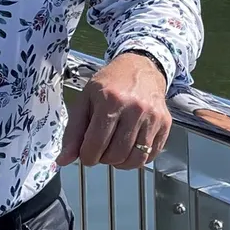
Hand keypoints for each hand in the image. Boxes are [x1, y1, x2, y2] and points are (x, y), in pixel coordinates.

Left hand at [59, 51, 170, 169]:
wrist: (140, 67)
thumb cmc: (109, 84)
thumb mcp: (85, 100)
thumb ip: (73, 132)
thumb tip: (63, 160)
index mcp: (110, 101)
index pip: (95, 145)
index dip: (87, 156)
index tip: (86, 153)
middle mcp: (134, 108)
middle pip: (116, 154)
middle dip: (103, 159)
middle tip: (101, 148)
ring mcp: (153, 116)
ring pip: (135, 159)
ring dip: (121, 162)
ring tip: (114, 151)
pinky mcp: (165, 123)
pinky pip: (151, 155)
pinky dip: (138, 158)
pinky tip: (130, 147)